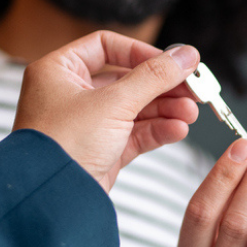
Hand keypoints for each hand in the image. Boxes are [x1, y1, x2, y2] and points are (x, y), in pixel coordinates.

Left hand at [12, 31, 199, 192]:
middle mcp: (70, 94)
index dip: (142, 52)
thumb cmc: (64, 145)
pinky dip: (158, 130)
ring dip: (166, 109)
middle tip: (194, 88)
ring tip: (191, 113)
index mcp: (59, 71)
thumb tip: (186, 55)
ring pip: (135, 108)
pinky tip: (179, 129)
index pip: (106, 46)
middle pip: (127, 79)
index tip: (172, 62)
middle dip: (163, 86)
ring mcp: (87, 124)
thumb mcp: (114, 103)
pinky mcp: (101, 151)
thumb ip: (154, 76)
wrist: (52, 200)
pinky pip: (135, 133)